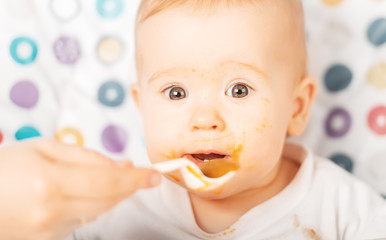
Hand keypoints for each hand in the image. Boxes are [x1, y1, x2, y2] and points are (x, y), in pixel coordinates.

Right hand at [0, 138, 160, 239]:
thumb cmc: (5, 167)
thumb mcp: (42, 148)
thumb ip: (85, 157)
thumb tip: (122, 167)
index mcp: (49, 182)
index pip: (108, 182)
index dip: (136, 179)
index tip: (154, 175)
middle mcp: (52, 211)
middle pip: (109, 200)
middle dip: (127, 186)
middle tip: (135, 173)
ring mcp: (49, 231)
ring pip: (99, 211)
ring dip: (109, 194)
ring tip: (95, 179)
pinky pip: (82, 221)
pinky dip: (90, 205)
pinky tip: (76, 194)